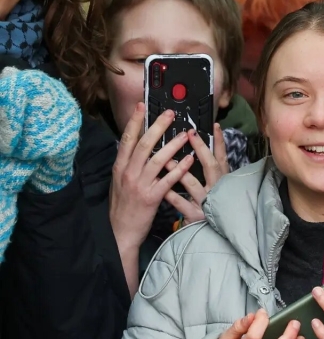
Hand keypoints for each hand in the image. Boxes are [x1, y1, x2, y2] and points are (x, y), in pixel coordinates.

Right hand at [109, 103, 192, 252]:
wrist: (120, 231)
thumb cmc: (123, 205)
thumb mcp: (119, 181)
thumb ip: (128, 164)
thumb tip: (137, 146)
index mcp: (120, 167)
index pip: (127, 139)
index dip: (135, 122)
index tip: (142, 106)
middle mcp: (128, 173)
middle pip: (144, 144)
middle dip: (158, 127)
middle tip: (170, 114)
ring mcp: (139, 185)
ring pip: (157, 160)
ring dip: (173, 145)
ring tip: (185, 134)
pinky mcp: (151, 198)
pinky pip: (168, 180)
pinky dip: (179, 169)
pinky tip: (189, 160)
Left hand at [164, 123, 228, 224]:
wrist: (209, 236)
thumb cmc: (211, 207)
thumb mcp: (215, 187)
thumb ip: (210, 170)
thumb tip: (203, 149)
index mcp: (221, 181)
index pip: (222, 158)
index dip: (219, 142)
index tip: (214, 126)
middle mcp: (216, 190)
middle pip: (211, 166)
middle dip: (200, 148)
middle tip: (189, 133)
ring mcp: (206, 203)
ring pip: (193, 183)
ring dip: (179, 170)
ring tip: (167, 158)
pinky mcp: (196, 216)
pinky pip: (181, 203)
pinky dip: (172, 195)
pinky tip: (162, 187)